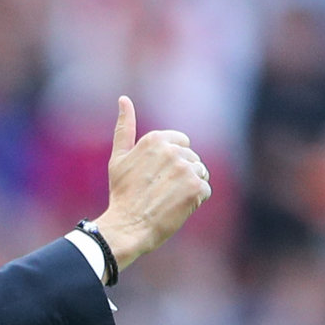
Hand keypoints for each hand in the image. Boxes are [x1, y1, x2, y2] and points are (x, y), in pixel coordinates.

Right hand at [95, 96, 210, 271]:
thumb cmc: (121, 193)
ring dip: (188, 186)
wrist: (127, 225)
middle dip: (181, 173)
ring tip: (167, 198)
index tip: (156, 176)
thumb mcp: (118, 157)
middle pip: (192, 158)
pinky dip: (194, 200)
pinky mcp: (196, 187)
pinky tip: (176, 206)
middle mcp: (172, 151)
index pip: (182, 142)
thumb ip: (124, 127)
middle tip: (158, 190)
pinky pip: (205, 189)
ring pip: (200, 173)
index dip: (171, 160)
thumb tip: (123, 99)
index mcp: (155, 139)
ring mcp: (186, 169)